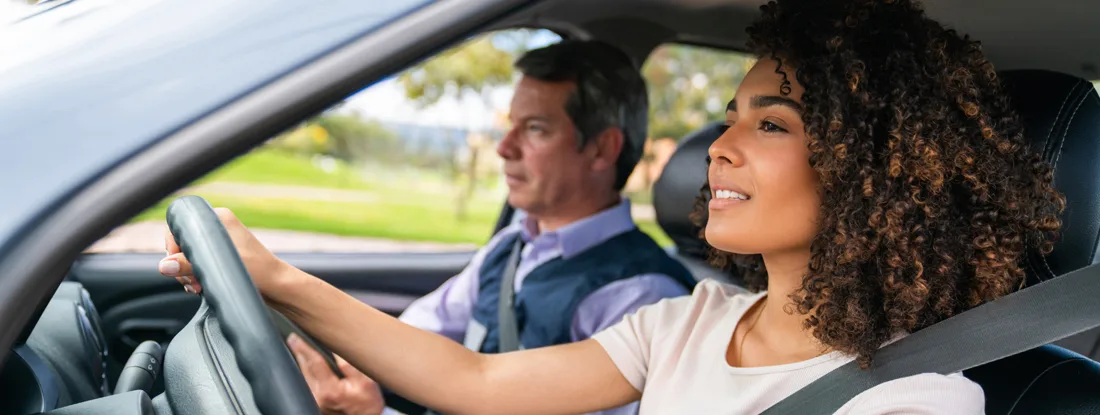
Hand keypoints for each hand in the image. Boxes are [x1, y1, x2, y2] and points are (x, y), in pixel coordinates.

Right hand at [158, 207, 289, 294]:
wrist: (279, 286)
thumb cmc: (258, 272)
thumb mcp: (219, 266)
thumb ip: (188, 265)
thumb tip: (164, 266)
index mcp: (218, 218)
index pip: (180, 225)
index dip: (173, 247)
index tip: (177, 265)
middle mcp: (218, 227)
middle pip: (182, 243)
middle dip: (180, 265)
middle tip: (190, 281)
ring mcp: (220, 243)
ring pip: (188, 257)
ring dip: (187, 274)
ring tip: (198, 287)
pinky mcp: (222, 258)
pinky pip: (198, 265)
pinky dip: (195, 277)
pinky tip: (200, 288)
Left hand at [288, 333, 385, 414]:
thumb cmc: (367, 402)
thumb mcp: (366, 380)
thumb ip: (349, 364)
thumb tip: (336, 348)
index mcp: (330, 389)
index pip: (313, 362)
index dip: (305, 348)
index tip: (297, 338)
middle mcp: (318, 396)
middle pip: (305, 368)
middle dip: (300, 352)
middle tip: (295, 338)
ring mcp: (315, 400)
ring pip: (304, 376)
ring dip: (302, 361)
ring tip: (300, 348)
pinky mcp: (315, 403)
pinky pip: (307, 383)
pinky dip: (306, 371)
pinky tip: (308, 364)